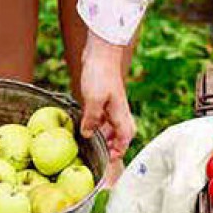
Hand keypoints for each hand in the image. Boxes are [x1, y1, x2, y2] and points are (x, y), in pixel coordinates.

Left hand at [79, 33, 135, 160]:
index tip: (110, 160)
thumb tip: (88, 134)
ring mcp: (112, 105)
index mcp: (120, 114)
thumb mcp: (94, 100)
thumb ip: (91, 119)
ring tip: (93, 143)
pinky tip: (87, 126)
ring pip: (112, 126)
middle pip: (121, 135)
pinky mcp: (104, 99)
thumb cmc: (100, 74)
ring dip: (105, 136)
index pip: (125, 139)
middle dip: (114, 146)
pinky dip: (98, 124)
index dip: (119, 151)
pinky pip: (103, 117)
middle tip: (102, 154)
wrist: (101, 52)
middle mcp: (119, 112)